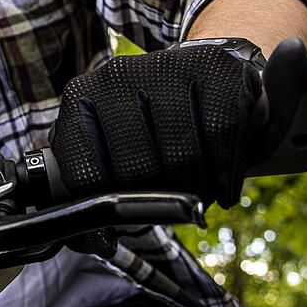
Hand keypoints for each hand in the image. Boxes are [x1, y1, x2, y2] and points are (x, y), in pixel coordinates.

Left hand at [48, 41, 266, 207]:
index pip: (86, 175)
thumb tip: (91, 239)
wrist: (206, 71)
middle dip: (159, 198)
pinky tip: (223, 181)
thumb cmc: (156, 122)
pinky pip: (221, 138)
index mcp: (80, 98)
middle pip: (136, 170)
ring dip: (197, 189)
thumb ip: (93, 184)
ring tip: (199, 189)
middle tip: (172, 200)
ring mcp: (164, 66)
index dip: (112, 206)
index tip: (130, 211)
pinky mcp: (214, 68)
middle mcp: (116, 76)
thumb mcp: (114, 145)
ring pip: (181, 158)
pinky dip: (226, 173)